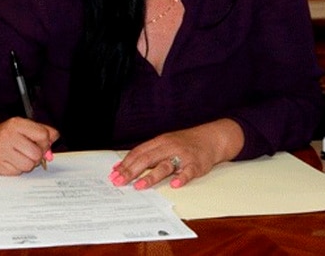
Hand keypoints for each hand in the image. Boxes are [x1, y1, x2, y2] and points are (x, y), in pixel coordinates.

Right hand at [0, 118, 58, 174]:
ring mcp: (0, 151)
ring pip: (28, 165)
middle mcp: (7, 136)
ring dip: (28, 164)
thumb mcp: (25, 127)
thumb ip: (43, 131)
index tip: (41, 144)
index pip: (42, 135)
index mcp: (16, 124)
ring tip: (20, 157)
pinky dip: (17, 169)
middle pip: (36, 153)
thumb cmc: (7, 134)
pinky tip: (11, 161)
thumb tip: (53, 142)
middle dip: (37, 156)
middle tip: (30, 152)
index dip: (46, 143)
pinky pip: (17, 173)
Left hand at [108, 119, 243, 188]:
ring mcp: (182, 156)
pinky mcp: (196, 164)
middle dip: (131, 171)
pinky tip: (174, 185)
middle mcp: (169, 147)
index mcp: (160, 142)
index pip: (138, 152)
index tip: (114, 173)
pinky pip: (188, 172)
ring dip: (151, 177)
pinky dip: (181, 178)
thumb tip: (127, 164)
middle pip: (147, 159)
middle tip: (119, 181)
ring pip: (165, 166)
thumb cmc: (184, 143)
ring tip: (139, 186)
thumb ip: (148, 153)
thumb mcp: (165, 143)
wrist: (210, 138)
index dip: (125, 163)